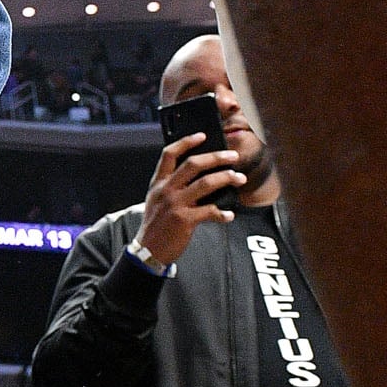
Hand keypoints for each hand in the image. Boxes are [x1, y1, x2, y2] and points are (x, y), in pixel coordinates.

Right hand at [136, 133, 245, 269]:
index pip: (170, 154)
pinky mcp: (184, 220)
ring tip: (239, 178)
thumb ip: (171, 186)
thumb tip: (200, 176)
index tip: (202, 135)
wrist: (148, 251)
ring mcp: (175, 204)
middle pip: (193, 164)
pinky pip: (210, 212)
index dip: (186, 142)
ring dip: (226, 178)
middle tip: (232, 156)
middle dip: (216, 157)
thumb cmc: (155, 225)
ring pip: (206, 184)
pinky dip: (223, 213)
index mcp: (158, 183)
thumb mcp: (156, 200)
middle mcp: (166, 190)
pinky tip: (230, 214)